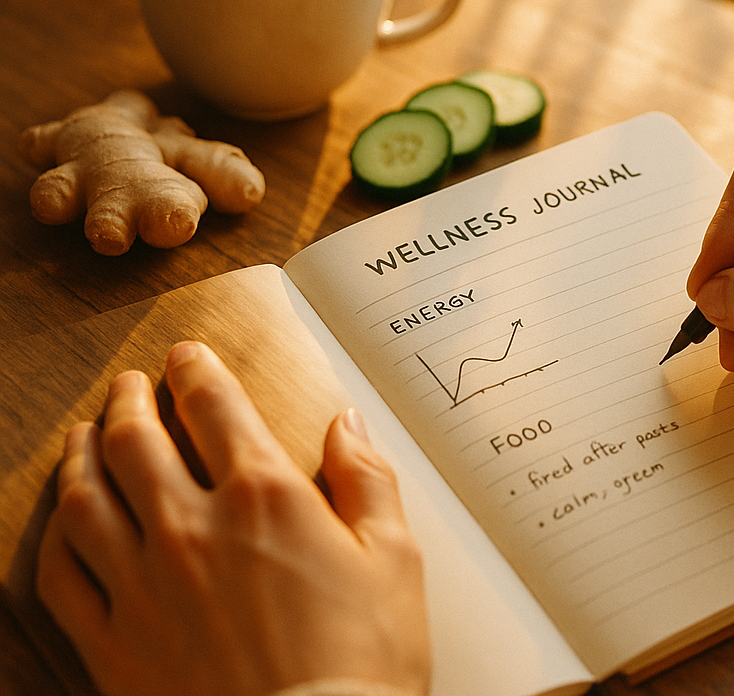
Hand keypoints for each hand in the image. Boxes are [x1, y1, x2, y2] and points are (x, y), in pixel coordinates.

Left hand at [36, 341, 430, 695]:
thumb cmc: (364, 661)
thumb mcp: (394, 558)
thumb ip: (367, 478)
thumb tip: (346, 421)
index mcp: (265, 497)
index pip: (215, 405)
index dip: (196, 369)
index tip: (186, 356)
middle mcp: (194, 528)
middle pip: (138, 440)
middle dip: (130, 399)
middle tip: (130, 384)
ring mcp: (145, 587)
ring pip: (86, 497)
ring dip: (82, 453)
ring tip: (85, 433)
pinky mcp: (114, 646)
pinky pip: (60, 576)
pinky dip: (56, 535)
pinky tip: (64, 520)